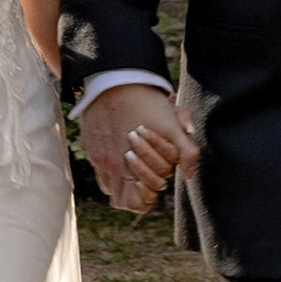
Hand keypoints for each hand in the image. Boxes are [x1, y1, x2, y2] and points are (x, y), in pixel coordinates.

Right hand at [82, 81, 198, 214]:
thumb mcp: (172, 125)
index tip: (158, 183)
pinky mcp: (89, 145)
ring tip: (136, 165)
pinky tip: (122, 152)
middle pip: (121, 199)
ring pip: (109, 186)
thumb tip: (191, 174)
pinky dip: (111, 168)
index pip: (136, 203)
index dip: (149, 197)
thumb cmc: (145, 102)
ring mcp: (96, 156)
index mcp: (128, 164)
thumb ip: (186, 152)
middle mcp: (108, 165)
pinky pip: (99, 168)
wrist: (114, 78)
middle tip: (150, 172)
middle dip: (138, 188)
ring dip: (123, 181)